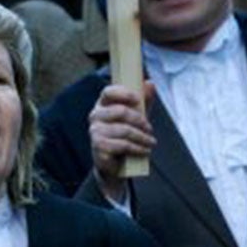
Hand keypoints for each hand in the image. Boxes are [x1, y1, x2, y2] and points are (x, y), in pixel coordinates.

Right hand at [89, 83, 155, 203]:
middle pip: (120, 111)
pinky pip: (122, 145)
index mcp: (103, 104)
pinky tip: (144, 151)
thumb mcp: (136, 116)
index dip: (124, 93)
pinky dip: (137, 148)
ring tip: (150, 142)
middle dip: (139, 120)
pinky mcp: (99, 146)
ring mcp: (95, 131)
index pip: (108, 92)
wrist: (115, 164)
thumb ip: (143, 100)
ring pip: (124, 130)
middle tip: (149, 128)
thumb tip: (150, 83)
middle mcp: (95, 116)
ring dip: (142, 137)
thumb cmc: (124, 135)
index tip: (138, 99)